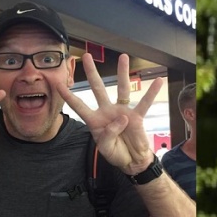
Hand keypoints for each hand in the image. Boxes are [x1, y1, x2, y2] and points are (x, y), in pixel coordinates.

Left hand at [57, 53, 160, 174]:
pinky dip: (152, 92)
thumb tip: (122, 117)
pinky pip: (144, 102)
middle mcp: (107, 111)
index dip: (69, 96)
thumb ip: (109, 134)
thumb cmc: (116, 153)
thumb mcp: (105, 148)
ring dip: (123, 73)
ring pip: (122, 88)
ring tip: (123, 57)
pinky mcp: (137, 116)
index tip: (58, 84)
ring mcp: (123, 112)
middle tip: (87, 56)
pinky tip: (158, 81)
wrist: (132, 160)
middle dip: (92, 72)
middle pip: (98, 88)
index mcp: (95, 120)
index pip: (79, 106)